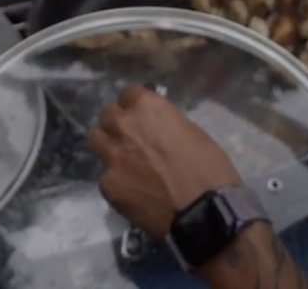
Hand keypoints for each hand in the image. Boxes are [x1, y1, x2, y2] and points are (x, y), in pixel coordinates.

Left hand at [90, 86, 243, 239]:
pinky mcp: (108, 185)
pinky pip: (106, 177)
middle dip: (118, 124)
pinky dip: (118, 182)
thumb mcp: (192, 133)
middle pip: (107, 116)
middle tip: (132, 140)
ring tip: (125, 163)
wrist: (204, 213)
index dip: (136, 106)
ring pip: (97, 142)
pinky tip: (134, 193)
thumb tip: (157, 130)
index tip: (143, 117)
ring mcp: (112, 157)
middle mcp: (124, 126)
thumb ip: (166, 125)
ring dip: (109, 147)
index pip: (129, 94)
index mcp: (148, 108)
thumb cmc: (210, 170)